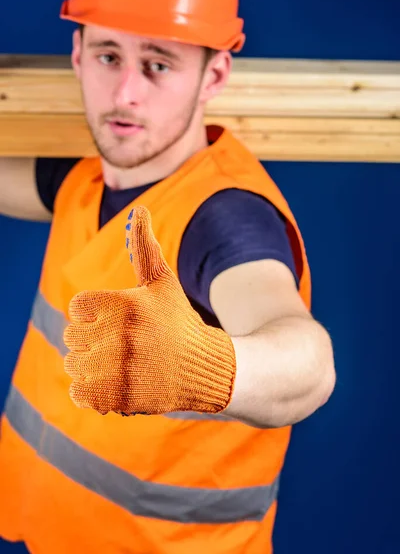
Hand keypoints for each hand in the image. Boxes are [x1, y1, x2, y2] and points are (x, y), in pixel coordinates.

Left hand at [63, 206, 235, 415]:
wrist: (204, 366)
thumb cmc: (179, 320)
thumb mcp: (162, 282)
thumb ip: (144, 246)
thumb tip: (139, 207)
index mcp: (124, 304)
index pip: (78, 308)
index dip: (94, 314)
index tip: (115, 321)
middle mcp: (120, 335)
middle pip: (72, 337)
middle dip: (92, 340)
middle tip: (120, 344)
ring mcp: (119, 369)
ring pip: (74, 365)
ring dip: (91, 366)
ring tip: (119, 363)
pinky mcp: (120, 397)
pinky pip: (82, 393)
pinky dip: (92, 391)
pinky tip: (116, 382)